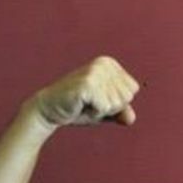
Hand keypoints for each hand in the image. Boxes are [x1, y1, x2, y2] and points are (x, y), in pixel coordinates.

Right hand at [25, 56, 139, 128]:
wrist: (49, 110)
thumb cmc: (79, 108)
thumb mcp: (106, 110)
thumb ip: (122, 112)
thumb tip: (131, 118)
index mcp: (110, 64)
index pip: (133, 90)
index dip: (117, 102)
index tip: (97, 98)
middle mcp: (103, 64)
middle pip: (127, 97)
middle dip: (110, 107)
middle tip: (90, 102)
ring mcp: (95, 72)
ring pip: (118, 103)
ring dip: (101, 111)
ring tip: (85, 104)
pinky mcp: (87, 83)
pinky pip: (105, 108)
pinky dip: (95, 113)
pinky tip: (80, 105)